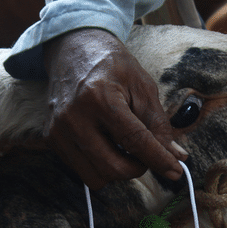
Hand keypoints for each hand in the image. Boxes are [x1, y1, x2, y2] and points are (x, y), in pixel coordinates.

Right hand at [43, 28, 186, 188]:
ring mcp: (59, 130)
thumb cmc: (112, 66)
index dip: (159, 159)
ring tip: (125, 148)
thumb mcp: (143, 86)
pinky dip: (100, 166)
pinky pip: (82, 171)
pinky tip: (107, 146)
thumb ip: (159, 124)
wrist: (74, 50)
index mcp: (100, 97)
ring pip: (97, 177)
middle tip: (147, 154)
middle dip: (138, 168)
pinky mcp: (51, 139)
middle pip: (114, 167)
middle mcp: (74, 117)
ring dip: (118, 170)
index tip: (175, 171)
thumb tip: (176, 156)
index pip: (134, 140)